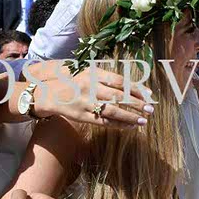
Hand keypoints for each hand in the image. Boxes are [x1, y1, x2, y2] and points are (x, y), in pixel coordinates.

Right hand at [31, 65, 153, 128]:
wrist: (47, 92)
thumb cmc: (74, 81)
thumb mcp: (89, 73)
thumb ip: (108, 78)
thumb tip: (133, 86)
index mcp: (93, 74)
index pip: (119, 81)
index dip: (136, 88)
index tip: (149, 94)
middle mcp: (90, 87)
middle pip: (118, 97)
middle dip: (136, 104)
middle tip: (150, 109)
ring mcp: (85, 102)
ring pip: (112, 112)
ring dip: (129, 117)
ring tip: (143, 121)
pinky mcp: (81, 115)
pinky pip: (103, 122)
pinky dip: (118, 125)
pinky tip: (129, 126)